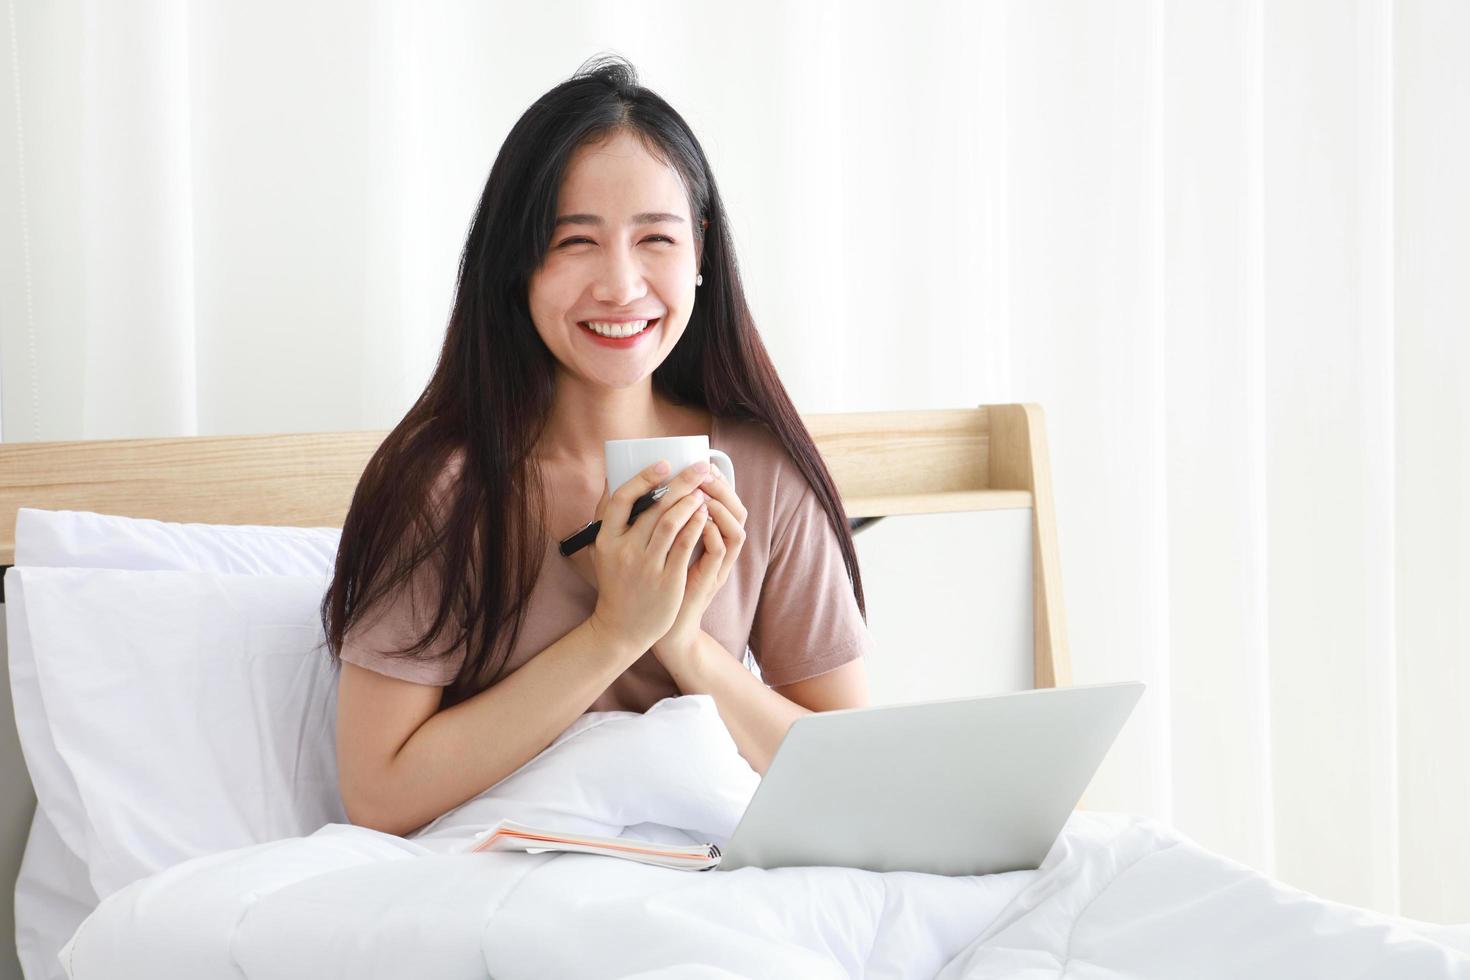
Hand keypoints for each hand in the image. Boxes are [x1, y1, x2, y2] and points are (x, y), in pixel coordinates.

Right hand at [587, 459, 713, 654]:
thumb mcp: (603, 551)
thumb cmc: (617, 582)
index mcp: (606, 539)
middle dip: (680, 482)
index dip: (643, 478)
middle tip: (698, 467)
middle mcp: (624, 551)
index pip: (620, 499)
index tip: (663, 464)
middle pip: (653, 507)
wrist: (621, 628)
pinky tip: (705, 513)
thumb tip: (614, 477)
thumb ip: (609, 518)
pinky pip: (684, 545)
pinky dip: (696, 525)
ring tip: (703, 489)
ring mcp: (646, 566)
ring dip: (690, 501)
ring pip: (670, 523)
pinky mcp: (667, 580)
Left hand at [652, 463, 747, 660]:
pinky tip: (700, 520)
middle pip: (738, 510)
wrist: (648, 624)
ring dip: (721, 507)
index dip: (720, 482)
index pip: (727, 502)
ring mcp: (718, 565)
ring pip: (737, 528)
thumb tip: (644, 489)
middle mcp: (719, 549)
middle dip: (722, 488)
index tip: (703, 463)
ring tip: (703, 493)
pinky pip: (721, 551)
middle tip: (704, 472)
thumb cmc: (650, 583)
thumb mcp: (658, 548)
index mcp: (709, 538)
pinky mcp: (711, 579)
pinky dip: (713, 533)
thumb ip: (660, 522)